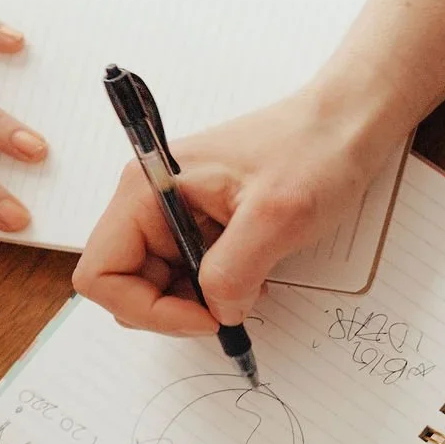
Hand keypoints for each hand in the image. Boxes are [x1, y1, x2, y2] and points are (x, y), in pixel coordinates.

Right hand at [74, 83, 404, 331]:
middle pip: (127, 286)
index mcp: (148, 189)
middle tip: (229, 311)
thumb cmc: (312, 152)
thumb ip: (234, 270)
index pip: (101, 273)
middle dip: (174, 311)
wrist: (343, 126)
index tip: (205, 317)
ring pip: (159, 287)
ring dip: (198, 303)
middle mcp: (150, 201)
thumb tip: (216, 310)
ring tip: (248, 286)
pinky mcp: (201, 226)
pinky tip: (252, 277)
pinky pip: (190, 276)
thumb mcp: (276, 217)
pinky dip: (216, 291)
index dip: (147, 309)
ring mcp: (174, 214)